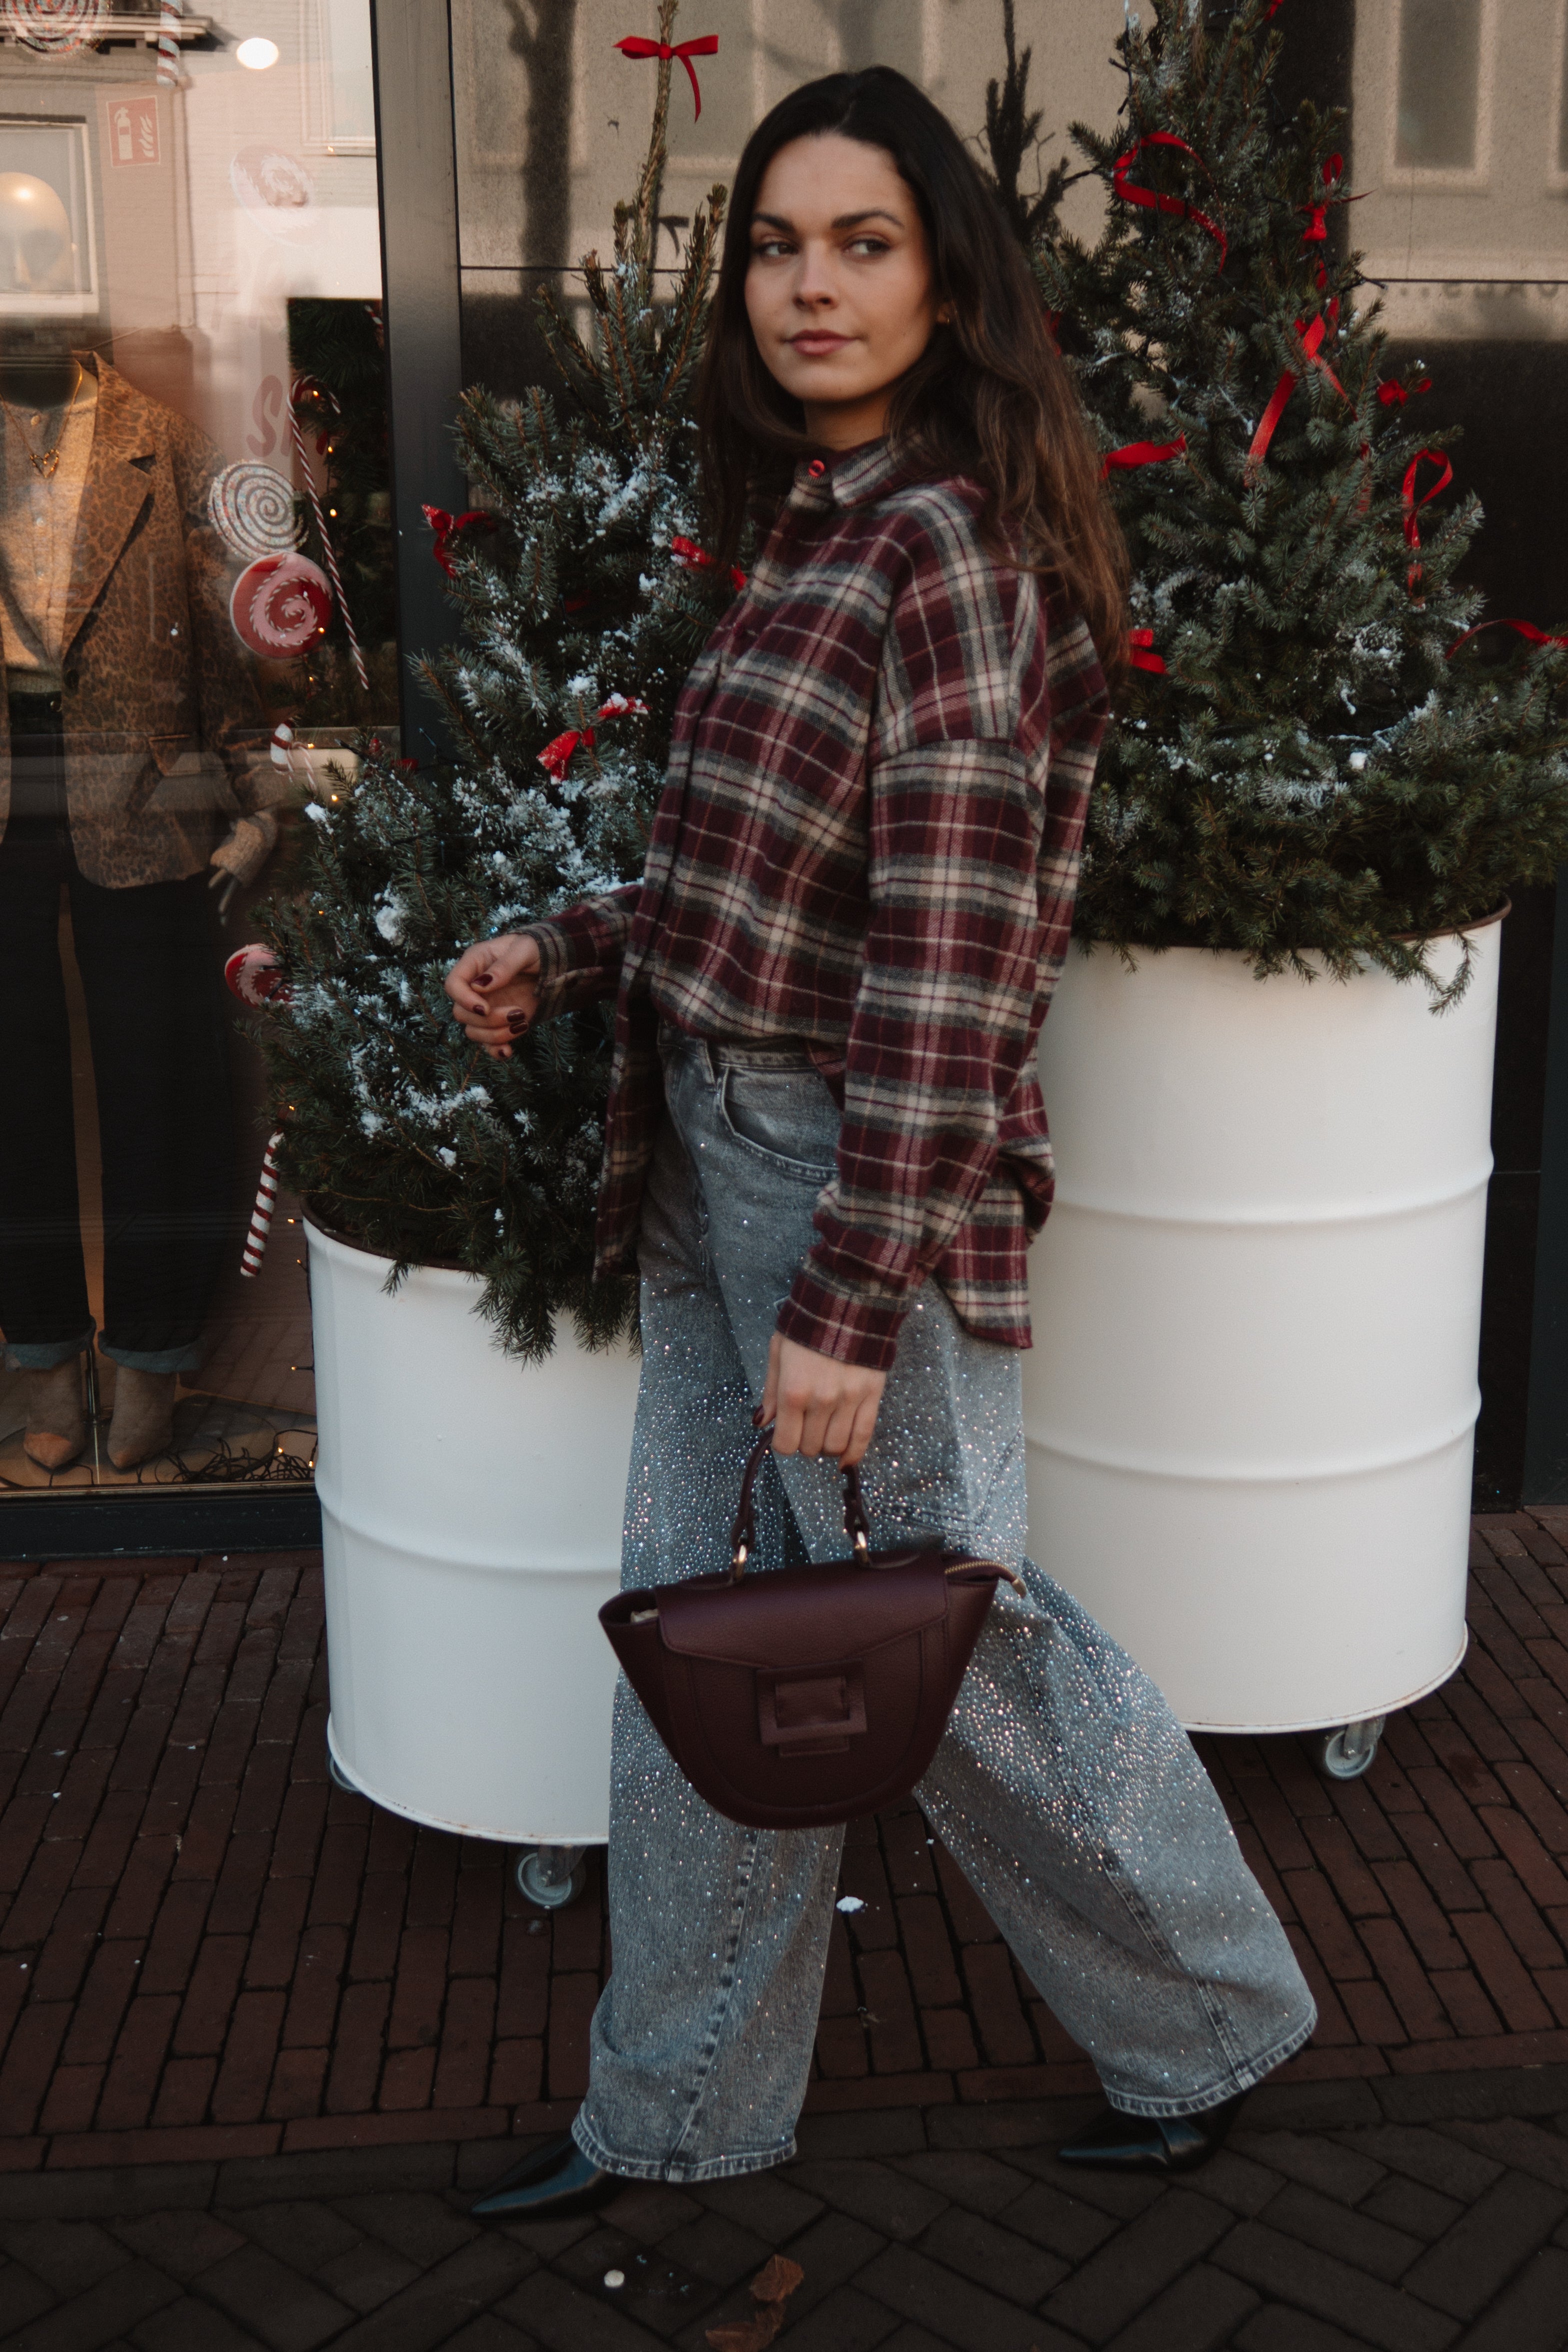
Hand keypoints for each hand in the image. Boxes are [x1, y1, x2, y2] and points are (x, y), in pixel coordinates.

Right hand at [445, 933, 540, 1060]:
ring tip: (523, 1022)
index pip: (453, 985)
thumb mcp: (524, 950)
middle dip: (489, 1020)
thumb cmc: (534, 949)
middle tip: (518, 1013)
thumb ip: (504, 966)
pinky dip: (496, 1050)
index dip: (464, 1000)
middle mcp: (473, 989)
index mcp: (474, 964)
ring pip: (473, 1031)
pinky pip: (487, 1044)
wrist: (548, 964)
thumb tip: (481, 986)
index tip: (485, 1008)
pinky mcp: (497, 1023)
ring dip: (496, 1034)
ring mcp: (484, 1008)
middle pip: (461, 1013)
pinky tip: (508, 1051)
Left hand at [761, 1331, 886, 1466]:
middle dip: (804, 1441)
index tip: (785, 1432)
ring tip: (824, 1431)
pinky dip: (854, 1454)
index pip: (785, 1444)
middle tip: (805, 1426)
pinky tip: (845, 1461)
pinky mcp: (872, 1396)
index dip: (783, 1442)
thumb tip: (763, 1422)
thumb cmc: (807, 1326)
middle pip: (810, 1447)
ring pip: (836, 1446)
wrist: (847, 1302)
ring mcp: (849, 1400)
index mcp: (794, 1391)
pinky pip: (864, 1436)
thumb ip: (771, 1391)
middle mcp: (821, 1401)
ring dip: (827, 1445)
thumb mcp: (778, 1352)